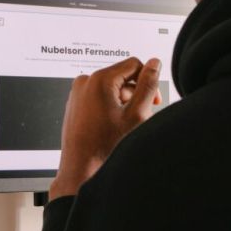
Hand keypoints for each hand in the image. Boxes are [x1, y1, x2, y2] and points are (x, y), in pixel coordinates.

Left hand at [49, 57, 161, 199]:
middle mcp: (85, 82)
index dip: (148, 80)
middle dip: (135, 93)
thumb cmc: (105, 146)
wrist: (81, 167)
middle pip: (122, 75)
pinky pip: (98, 96)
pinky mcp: (75, 103)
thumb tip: (155, 63)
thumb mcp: (136, 114)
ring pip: (111, 87)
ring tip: (125, 124)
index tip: (153, 101)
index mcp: (99, 79)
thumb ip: (148, 85)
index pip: (134, 64)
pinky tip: (112, 125)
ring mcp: (77, 92)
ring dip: (123, 101)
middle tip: (141, 115)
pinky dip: (110, 106)